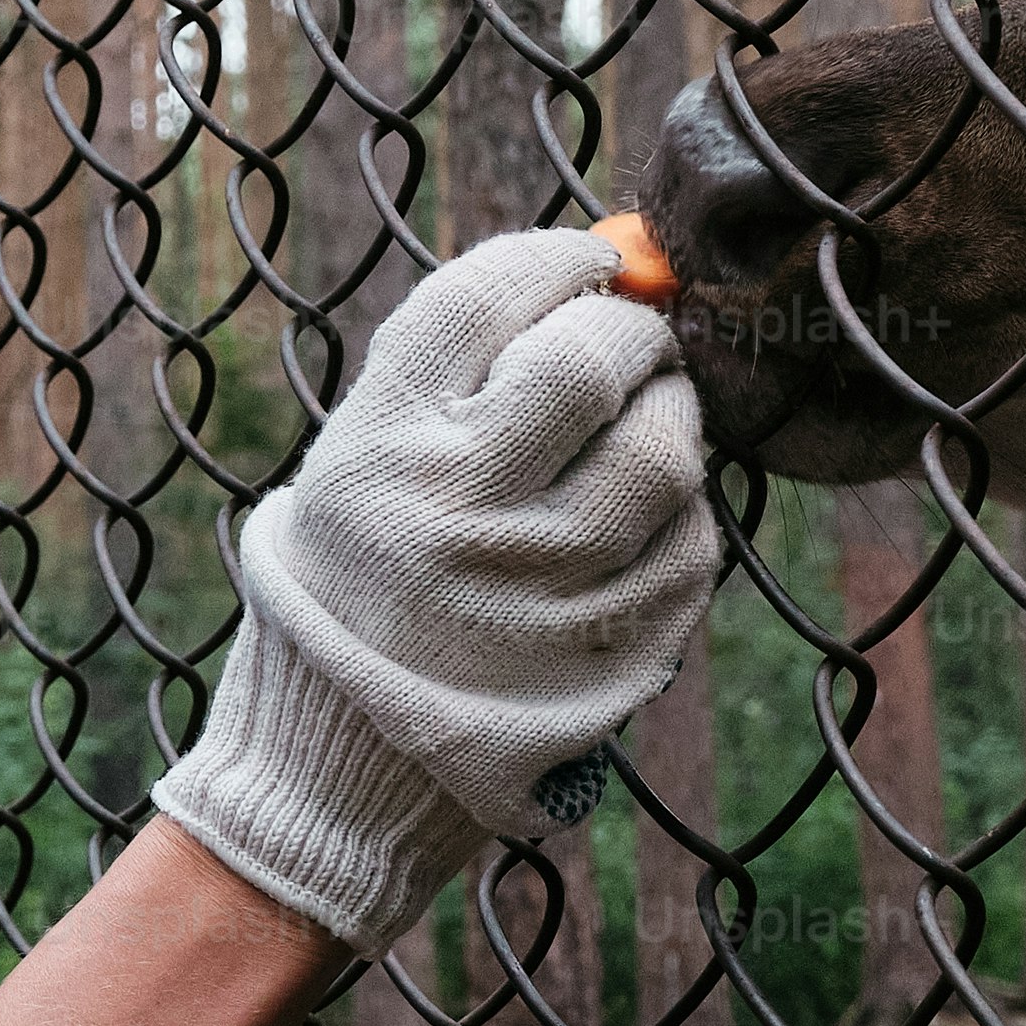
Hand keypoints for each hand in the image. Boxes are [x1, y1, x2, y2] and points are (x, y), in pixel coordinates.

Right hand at [151, 226, 720, 945]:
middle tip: (633, 336)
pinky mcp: (603, 654)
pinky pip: (689, 546)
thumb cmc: (359, 587)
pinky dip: (682, 514)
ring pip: (663, 452)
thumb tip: (600, 270)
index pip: (483, 299)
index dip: (556, 258)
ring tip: (648, 418)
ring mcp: (536, 588)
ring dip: (673, 414)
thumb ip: (456, 376)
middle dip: (631, 329)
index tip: (589, 258)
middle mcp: (453, 510)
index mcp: (379, 447)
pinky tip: (642, 517)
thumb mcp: (357, 467)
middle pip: (587, 363)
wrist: (336, 768)